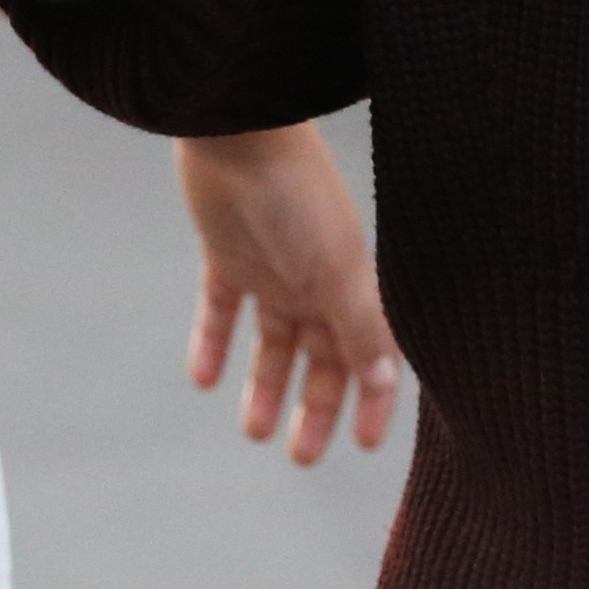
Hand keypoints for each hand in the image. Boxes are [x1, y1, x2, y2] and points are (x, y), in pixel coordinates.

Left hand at [179, 124, 403, 464]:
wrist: (237, 130)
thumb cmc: (296, 192)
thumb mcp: (335, 267)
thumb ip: (361, 326)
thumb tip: (385, 382)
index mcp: (350, 281)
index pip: (370, 353)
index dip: (372, 400)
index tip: (367, 447)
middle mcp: (314, 279)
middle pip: (320, 357)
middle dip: (314, 408)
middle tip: (301, 457)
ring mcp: (271, 266)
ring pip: (273, 342)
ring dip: (265, 387)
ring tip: (254, 432)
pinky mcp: (226, 253)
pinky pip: (221, 309)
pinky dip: (212, 343)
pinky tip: (203, 380)